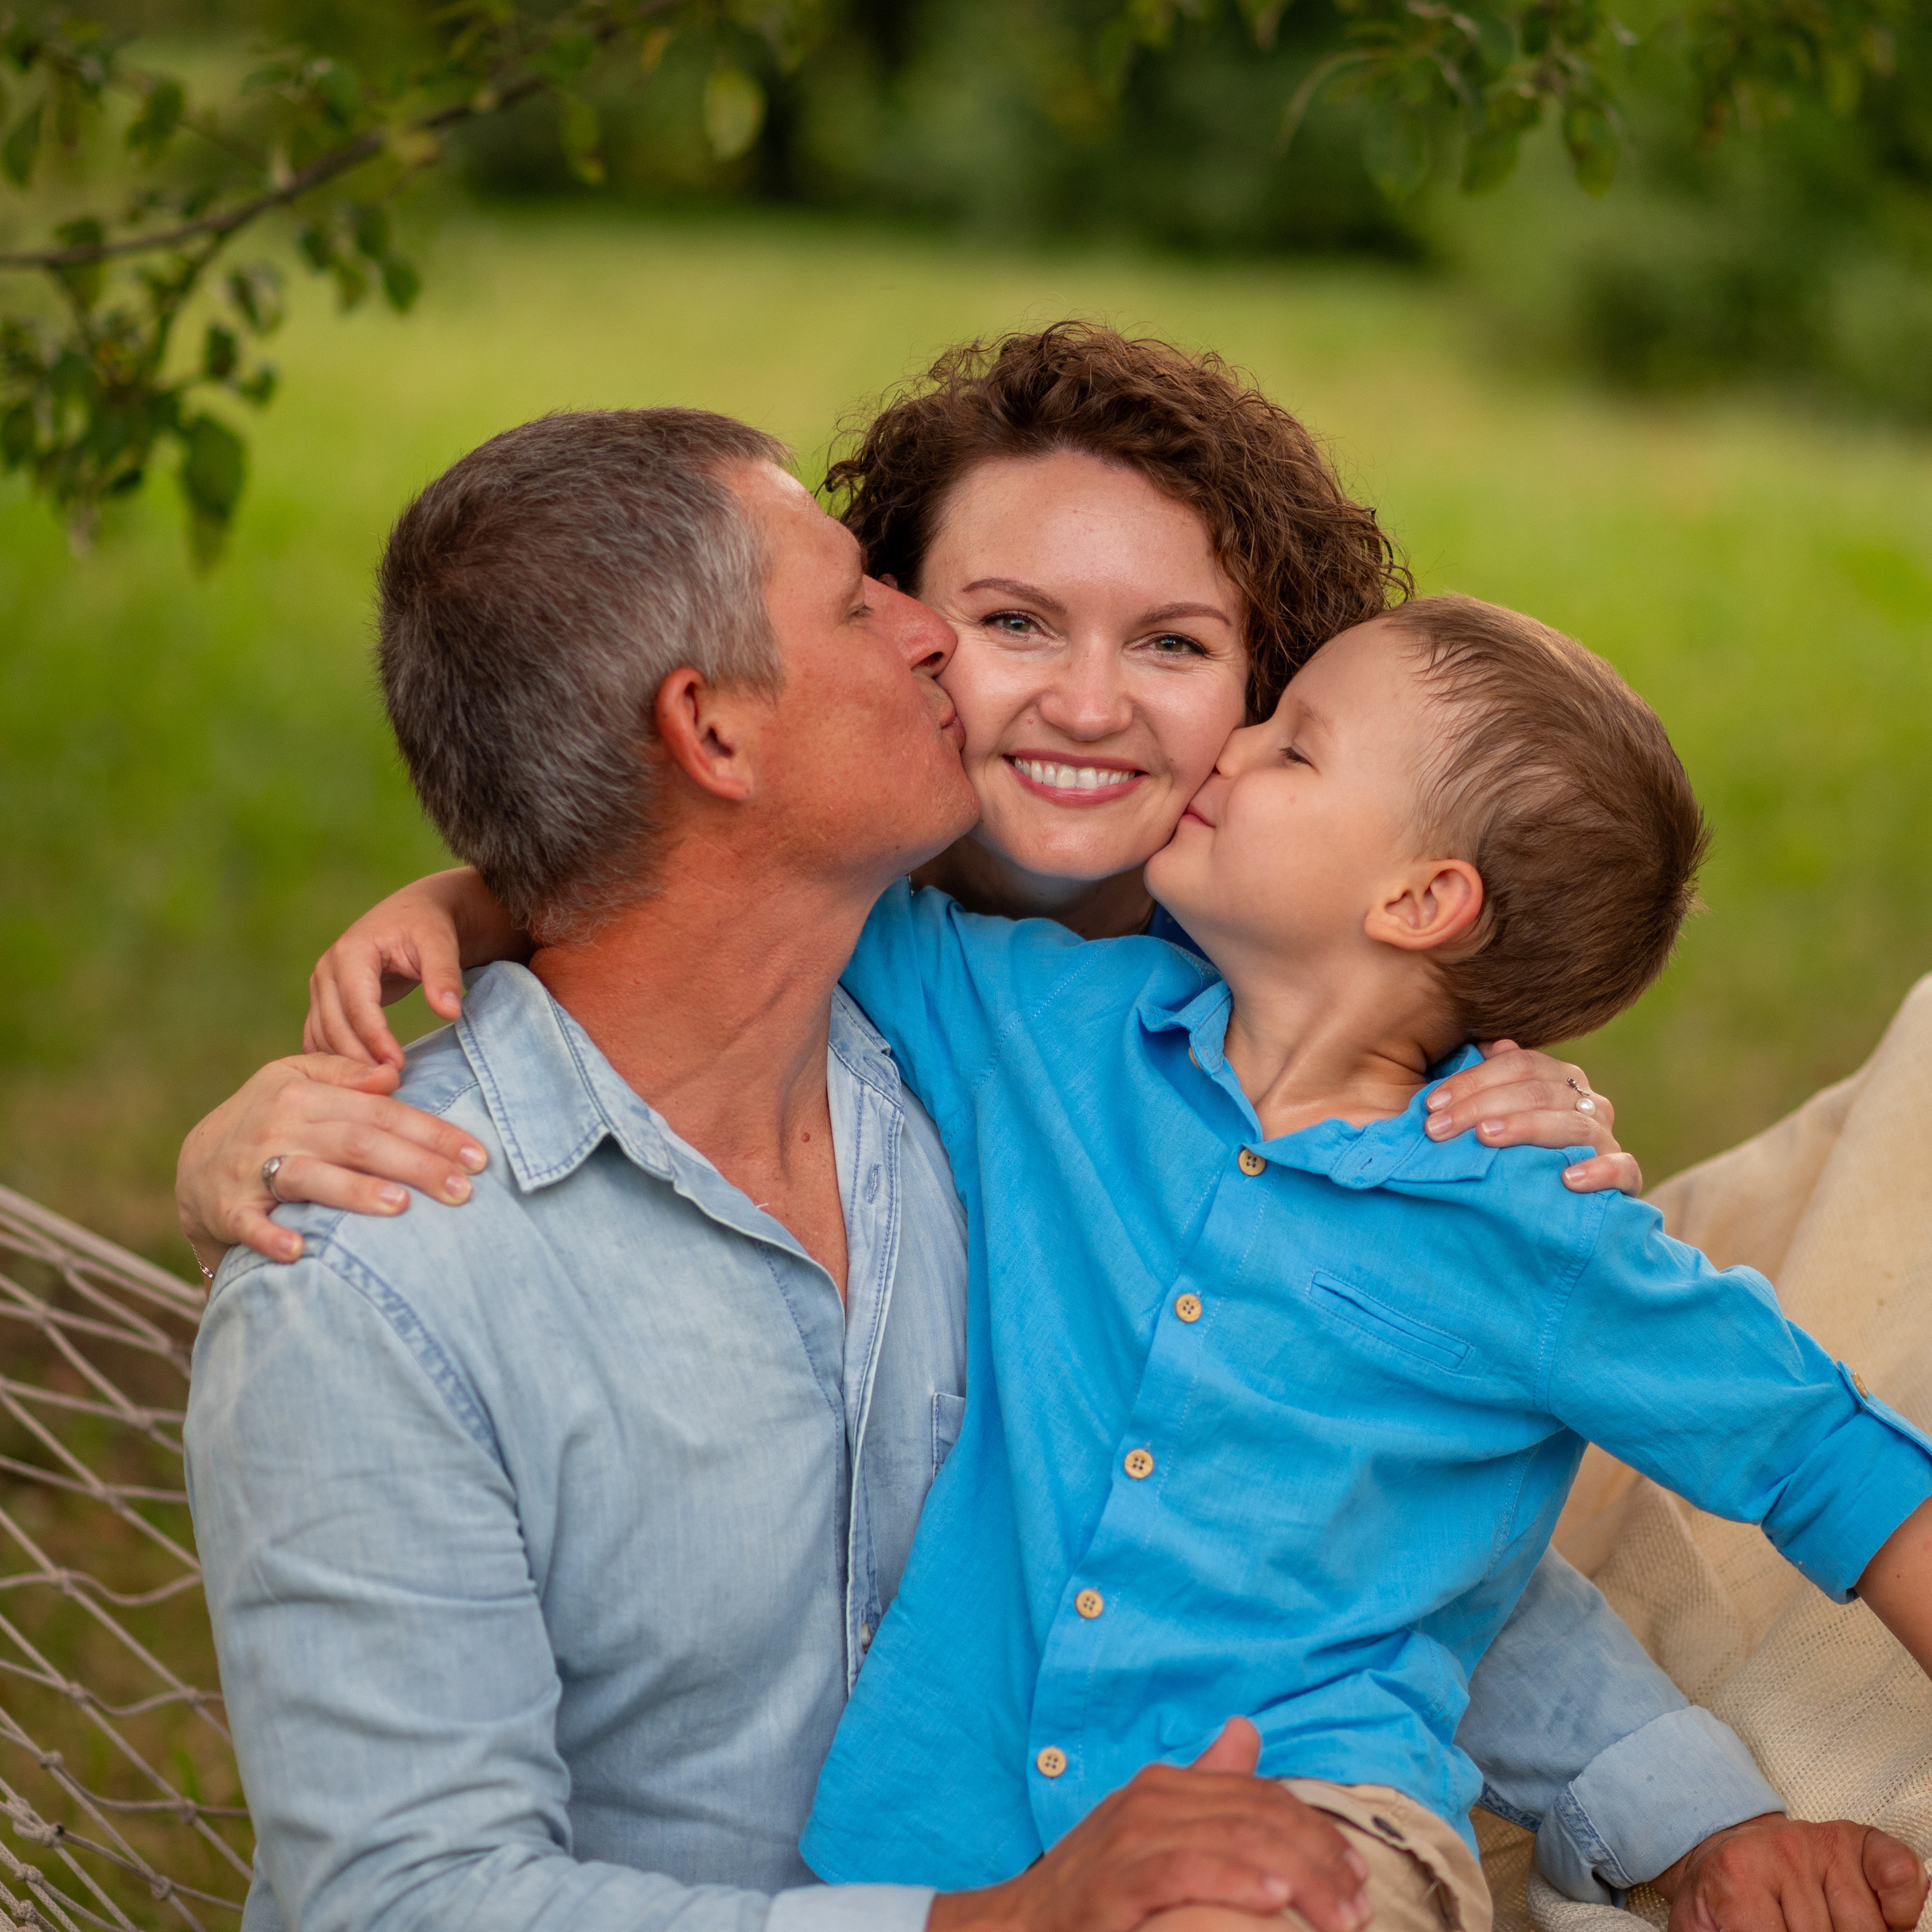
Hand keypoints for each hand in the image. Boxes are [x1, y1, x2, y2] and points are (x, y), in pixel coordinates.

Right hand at [177, 1054, 488, 1269]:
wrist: (193, 1162)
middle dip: (416, 1165)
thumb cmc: (267, 1117)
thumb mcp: (295, 1080)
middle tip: (464, 1189)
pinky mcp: (227, 1209)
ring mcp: (252, 1169)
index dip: (431, 1132)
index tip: (477, 1155)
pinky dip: (272, 1237)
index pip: (382, 1112)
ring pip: (311, 1177)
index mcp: (306, 1094)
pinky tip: (300, 1250)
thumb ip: (345, 1075)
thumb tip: (392, 1074)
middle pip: (359, 1143)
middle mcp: (282, 1127)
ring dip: (355, 1192)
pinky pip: (250, 1224)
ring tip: (400, 1206)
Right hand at [305, 867, 528, 1068]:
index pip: (357, 1006)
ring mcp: (321, 986)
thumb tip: (449, 1012)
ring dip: (344, 1065)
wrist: (417, 913)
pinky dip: (334, 1061)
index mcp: (351, 953)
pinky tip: (357, 1085)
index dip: (375, 1039)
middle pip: (333, 1025)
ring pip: (322, 1035)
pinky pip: (320, 1037)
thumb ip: (444, 975)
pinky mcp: (325, 1001)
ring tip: (375, 1091)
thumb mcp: (441, 944)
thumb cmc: (431, 926)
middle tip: (387, 1088)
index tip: (397, 1068)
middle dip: (358, 1059)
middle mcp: (326, 970)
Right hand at [927, 1720, 1369, 1931]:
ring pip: (1233, 1842)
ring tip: (1341, 1913)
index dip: (1317, 1831)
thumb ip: (1205, 1783)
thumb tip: (1246, 1729)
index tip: (1359, 1874)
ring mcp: (1130, 1839)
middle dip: (1320, 1860)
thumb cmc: (1095, 1884)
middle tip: (1362, 1907)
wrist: (1018, 1926)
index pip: (1261, 1796)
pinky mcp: (1115, 1883)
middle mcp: (1151, 1800)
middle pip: (1257, 1816)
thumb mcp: (1150, 1830)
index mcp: (1166, 1785)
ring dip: (1298, 1878)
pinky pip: (1185, 1874)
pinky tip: (1275, 1901)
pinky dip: (1233, 1882)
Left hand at [1424, 1041, 1639, 1195]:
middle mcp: (1586, 1103)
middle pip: (1538, 1091)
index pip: (1519, 1064)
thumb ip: (1490, 1081)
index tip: (1430, 1105)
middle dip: (1482, 1106)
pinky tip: (1568, 1180)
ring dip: (1527, 1128)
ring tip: (1486, 1137)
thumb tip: (1493, 1043)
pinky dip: (1600, 1171)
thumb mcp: (1490, 1118)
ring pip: (1574, 1123)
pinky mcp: (1625, 1179)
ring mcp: (1606, 1140)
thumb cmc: (1509, 1158)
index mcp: (1558, 1081)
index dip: (1472, 1080)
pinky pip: (1624, 1169)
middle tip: (1438, 1129)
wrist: (1547, 1215)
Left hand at [1654, 1813, 1929, 1931]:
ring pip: (1868, 1928)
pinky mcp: (1855, 1840)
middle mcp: (1781, 1851)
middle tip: (1793, 1926)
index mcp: (1734, 1876)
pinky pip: (1898, 1873)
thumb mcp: (1701, 1928)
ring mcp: (1820, 1842)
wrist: (1724, 1851)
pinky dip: (1901, 1907)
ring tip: (1822, 1926)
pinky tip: (1883, 1918)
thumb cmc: (1717, 1903)